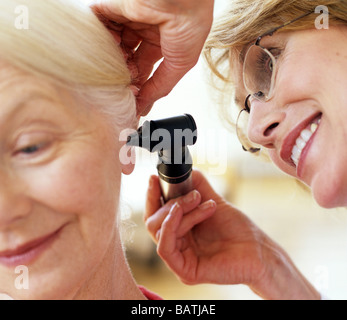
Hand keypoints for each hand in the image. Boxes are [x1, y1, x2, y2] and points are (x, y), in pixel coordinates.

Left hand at [90, 0, 213, 115]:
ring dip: (110, 59)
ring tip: (112, 70)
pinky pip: (99, 24)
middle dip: (123, 73)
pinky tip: (103, 52)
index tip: (132, 99)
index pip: (144, 67)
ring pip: (112, 43)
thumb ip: (161, 87)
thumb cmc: (189, 24)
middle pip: (127, 57)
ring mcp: (128, 17)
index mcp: (162, 42)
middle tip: (120, 87)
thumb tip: (145, 106)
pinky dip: (98, 39)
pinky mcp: (113, 5)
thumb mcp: (180, 64)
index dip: (138, 83)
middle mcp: (145, 30)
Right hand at [145, 170, 320, 299]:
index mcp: (180, 230)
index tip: (153, 178)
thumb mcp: (213, 202)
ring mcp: (179, 259)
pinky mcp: (185, 271)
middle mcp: (176, 244)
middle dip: (171, 202)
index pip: (155, 214)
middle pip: (154, 221)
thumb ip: (197, 187)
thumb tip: (186, 171)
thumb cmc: (238, 230)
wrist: (258, 249)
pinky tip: (181, 212)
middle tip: (194, 195)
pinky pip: (164, 247)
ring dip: (179, 210)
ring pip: (160, 230)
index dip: (152, 196)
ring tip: (202, 202)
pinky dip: (170, 226)